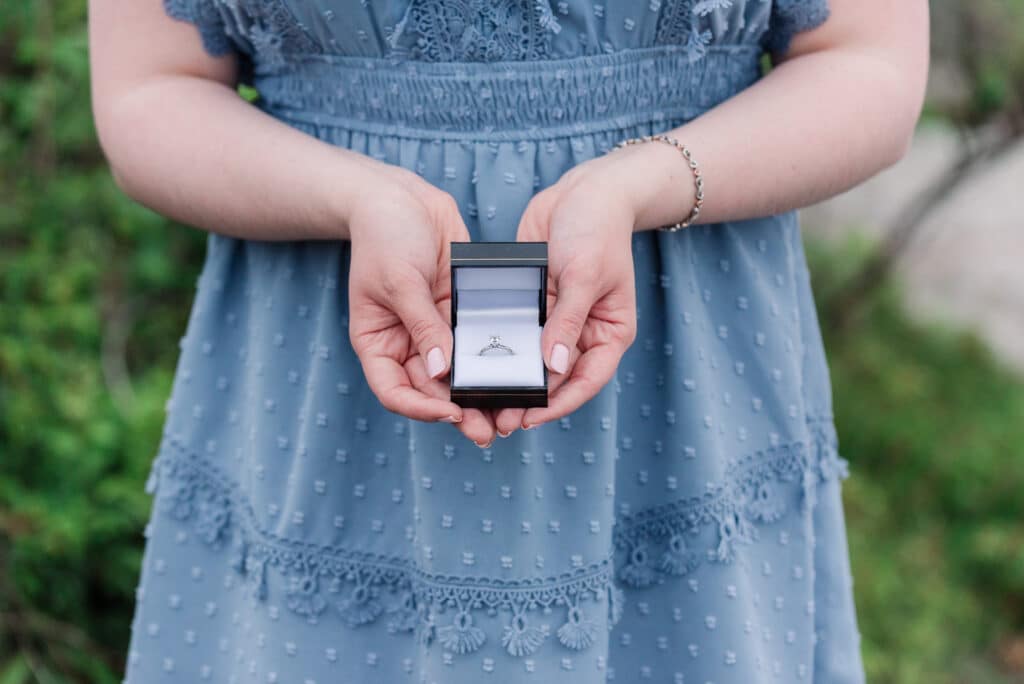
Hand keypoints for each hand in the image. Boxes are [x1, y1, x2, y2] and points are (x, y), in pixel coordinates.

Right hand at [347, 160, 496, 445]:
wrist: (400, 195)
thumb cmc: (384, 234)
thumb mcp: (399, 279)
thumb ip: (422, 324)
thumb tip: (443, 371)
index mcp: (379, 342)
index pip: (394, 391)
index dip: (420, 408)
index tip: (450, 412)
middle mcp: (407, 342)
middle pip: (432, 391)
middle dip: (460, 411)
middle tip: (490, 431)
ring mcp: (435, 329)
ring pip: (459, 373)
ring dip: (482, 392)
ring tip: (510, 412)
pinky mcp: (458, 312)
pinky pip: (477, 341)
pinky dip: (495, 358)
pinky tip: (519, 370)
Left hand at [494, 153, 639, 435]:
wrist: (584, 190)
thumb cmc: (597, 229)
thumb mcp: (584, 275)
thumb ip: (567, 321)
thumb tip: (553, 368)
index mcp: (609, 332)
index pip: (587, 380)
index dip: (561, 404)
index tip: (531, 419)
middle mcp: (583, 332)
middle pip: (556, 378)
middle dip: (530, 399)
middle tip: (498, 421)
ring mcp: (556, 319)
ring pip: (532, 360)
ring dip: (510, 380)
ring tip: (481, 401)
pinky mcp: (534, 303)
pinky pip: (516, 333)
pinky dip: (500, 349)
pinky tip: (475, 363)